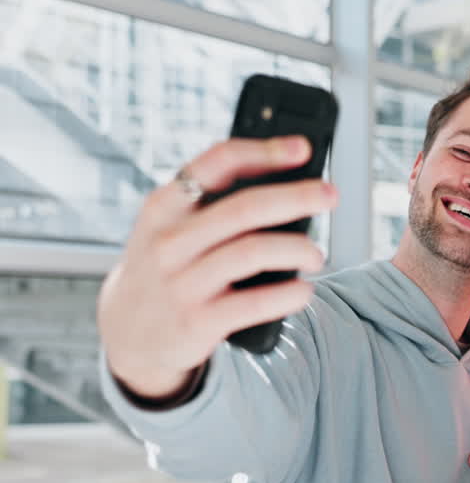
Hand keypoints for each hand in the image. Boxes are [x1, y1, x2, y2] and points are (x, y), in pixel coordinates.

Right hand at [97, 136, 334, 398]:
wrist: (127, 334)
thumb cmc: (165, 270)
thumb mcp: (169, 229)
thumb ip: (212, 206)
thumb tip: (286, 184)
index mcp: (164, 207)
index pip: (217, 163)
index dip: (265, 152)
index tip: (303, 148)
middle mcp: (170, 241)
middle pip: (246, 208)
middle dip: (297, 197)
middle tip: (330, 195)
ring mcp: (182, 283)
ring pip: (253, 252)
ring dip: (297, 249)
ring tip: (317, 255)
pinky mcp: (198, 321)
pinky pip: (255, 303)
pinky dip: (289, 294)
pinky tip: (304, 290)